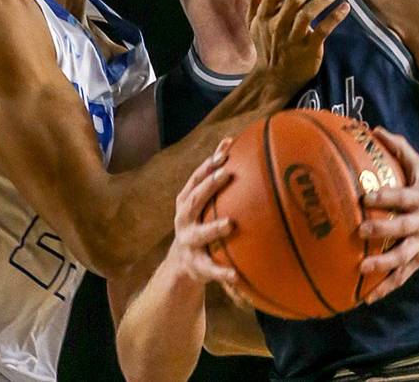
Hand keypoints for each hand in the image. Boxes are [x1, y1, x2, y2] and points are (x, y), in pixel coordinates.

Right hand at [167, 139, 238, 284]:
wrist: (182, 264)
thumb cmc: (200, 223)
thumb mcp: (202, 203)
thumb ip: (215, 178)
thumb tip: (234, 143)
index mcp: (186, 202)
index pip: (195, 179)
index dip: (208, 165)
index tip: (224, 152)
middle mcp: (184, 220)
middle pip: (194, 200)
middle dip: (208, 186)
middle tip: (226, 174)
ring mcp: (189, 243)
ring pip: (199, 234)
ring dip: (213, 227)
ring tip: (230, 223)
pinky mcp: (197, 266)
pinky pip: (211, 269)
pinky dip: (222, 272)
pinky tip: (237, 275)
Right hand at [246, 0, 348, 96]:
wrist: (273, 80)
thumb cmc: (266, 47)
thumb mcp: (255, 24)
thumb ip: (254, 0)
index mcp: (264, 19)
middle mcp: (278, 28)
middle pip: (293, 0)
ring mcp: (294, 40)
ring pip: (308, 14)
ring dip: (322, 0)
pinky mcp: (309, 50)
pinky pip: (323, 30)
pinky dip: (335, 17)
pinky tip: (345, 7)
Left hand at [358, 127, 418, 302]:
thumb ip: (399, 148)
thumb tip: (374, 129)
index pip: (404, 197)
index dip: (387, 196)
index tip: (366, 196)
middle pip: (405, 229)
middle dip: (384, 231)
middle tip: (362, 231)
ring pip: (405, 257)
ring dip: (384, 265)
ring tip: (362, 269)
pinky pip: (403, 276)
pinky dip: (387, 287)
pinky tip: (367, 298)